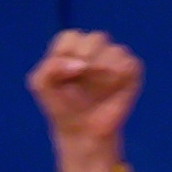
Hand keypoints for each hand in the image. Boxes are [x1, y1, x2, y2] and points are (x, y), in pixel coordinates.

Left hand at [30, 28, 143, 171]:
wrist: (82, 134)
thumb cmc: (62, 108)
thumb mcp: (41, 85)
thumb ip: (50, 68)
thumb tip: (81, 64)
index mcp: (71, 47)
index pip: (71, 37)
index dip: (67, 56)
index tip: (63, 79)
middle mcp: (94, 48)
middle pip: (95, 39)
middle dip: (87, 61)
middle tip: (82, 82)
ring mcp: (113, 58)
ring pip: (113, 51)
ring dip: (102, 73)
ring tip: (96, 92)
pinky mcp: (130, 71)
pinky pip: (128, 64)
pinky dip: (118, 78)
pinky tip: (110, 92)